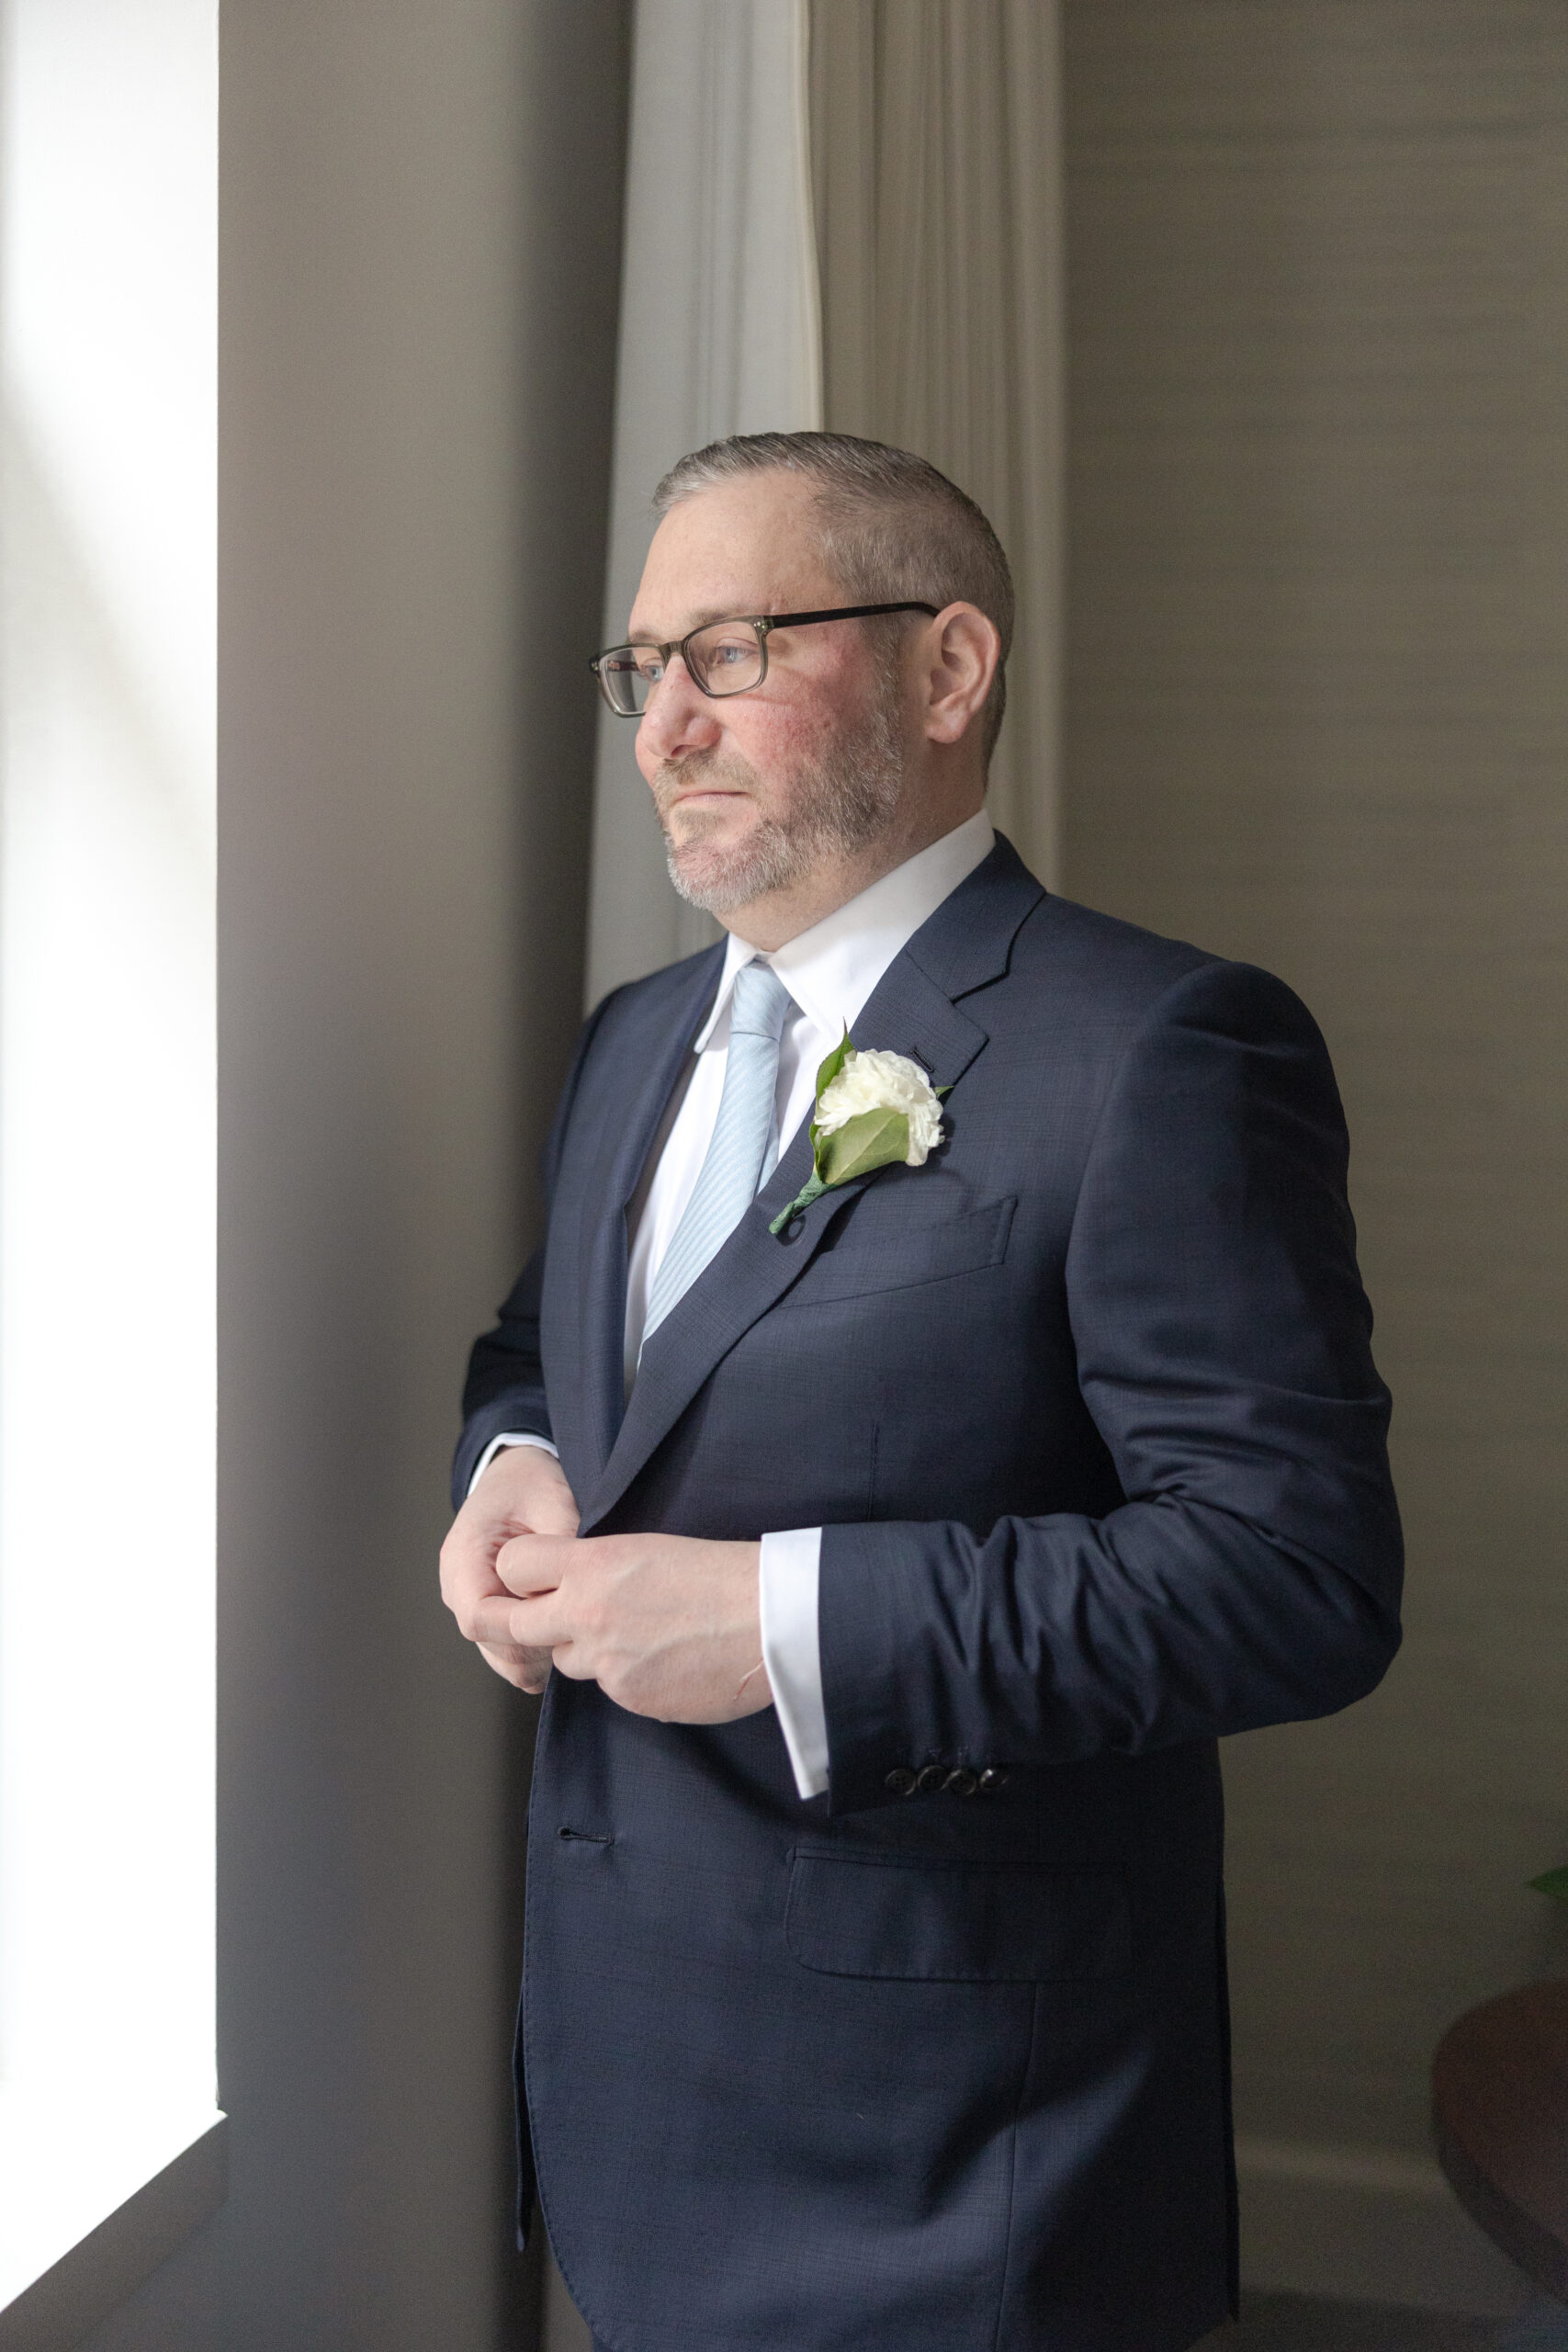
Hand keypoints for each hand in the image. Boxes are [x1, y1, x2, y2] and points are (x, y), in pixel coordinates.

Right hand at [439, 1444, 580, 1691]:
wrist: (516, 1475)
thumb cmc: (530, 1484)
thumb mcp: (552, 1500)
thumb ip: (561, 1544)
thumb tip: (584, 1583)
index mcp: (464, 1557)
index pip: (479, 1618)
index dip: (520, 1630)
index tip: (560, 1619)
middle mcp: (458, 1587)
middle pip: (490, 1645)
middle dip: (537, 1647)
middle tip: (581, 1630)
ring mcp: (471, 1603)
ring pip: (500, 1656)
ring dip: (539, 1654)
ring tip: (577, 1632)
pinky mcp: (490, 1611)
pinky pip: (509, 1649)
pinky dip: (538, 1651)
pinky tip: (566, 1633)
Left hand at [495, 1530, 769, 1723]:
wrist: (774, 1618)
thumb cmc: (722, 1573)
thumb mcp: (647, 1548)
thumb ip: (594, 1569)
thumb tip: (565, 1586)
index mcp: (593, 1564)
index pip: (511, 1565)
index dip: (518, 1572)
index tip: (531, 1578)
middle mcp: (586, 1613)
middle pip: (512, 1625)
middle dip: (522, 1622)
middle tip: (545, 1619)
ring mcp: (606, 1662)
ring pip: (565, 1660)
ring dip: (587, 1650)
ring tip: (640, 1633)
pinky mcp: (629, 1698)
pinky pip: (609, 1688)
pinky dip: (628, 1677)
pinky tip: (667, 1660)